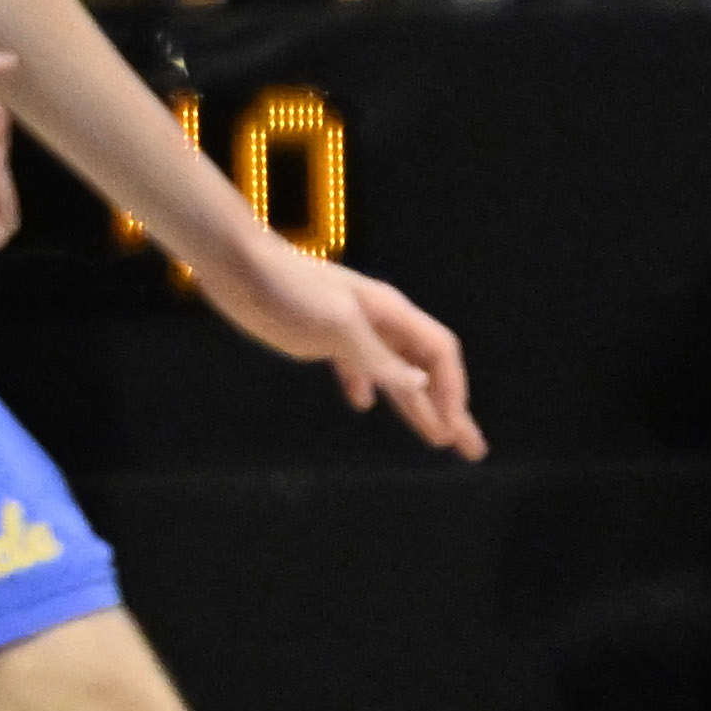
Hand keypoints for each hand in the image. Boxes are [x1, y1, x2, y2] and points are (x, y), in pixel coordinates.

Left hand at [209, 242, 484, 452]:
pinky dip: (364, 386)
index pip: (439, 355)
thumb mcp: (337, 326)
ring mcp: (352, 330)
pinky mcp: (322, 336)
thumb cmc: (288, 289)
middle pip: (426, 371)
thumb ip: (377, 357)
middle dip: (450, 410)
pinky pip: (357, 365)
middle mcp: (379, 322)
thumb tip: (420, 384)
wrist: (239, 263)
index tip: (451, 431)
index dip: (451, 393)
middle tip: (471, 448)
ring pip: (395, 373)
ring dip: (416, 406)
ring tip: (435, 437)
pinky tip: (362, 404)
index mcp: (390, 314)